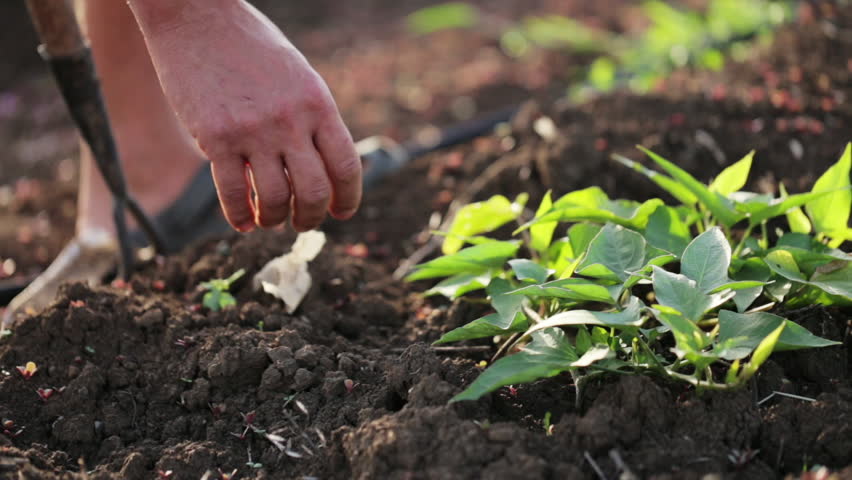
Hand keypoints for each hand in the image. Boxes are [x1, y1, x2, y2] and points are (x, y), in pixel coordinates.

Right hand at [128, 0, 360, 230]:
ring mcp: (254, 130)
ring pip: (276, 199)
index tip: (341, 212)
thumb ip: (311, 117)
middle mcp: (291, 120)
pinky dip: (240, 216)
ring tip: (270, 219)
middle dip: (311, 217)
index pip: (346, 165)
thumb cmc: (249, 46)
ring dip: (275, 219)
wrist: (197, 15)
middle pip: (314, 191)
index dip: (348, 198)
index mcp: (318, 103)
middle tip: (302, 223)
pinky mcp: (217, 138)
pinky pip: (234, 194)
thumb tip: (322, 165)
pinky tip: (243, 221)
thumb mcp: (297, 76)